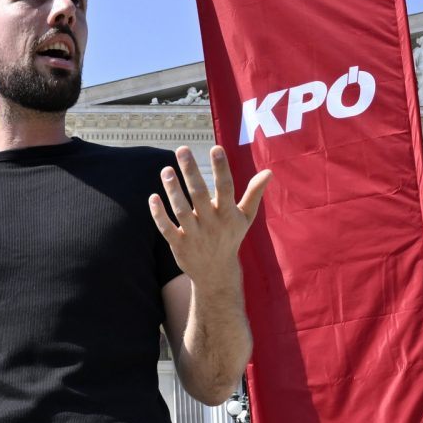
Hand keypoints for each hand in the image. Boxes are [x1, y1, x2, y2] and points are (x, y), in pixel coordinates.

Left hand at [147, 146, 269, 288]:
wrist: (216, 274)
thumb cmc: (230, 238)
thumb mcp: (245, 218)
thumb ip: (254, 193)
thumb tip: (269, 171)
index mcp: (228, 214)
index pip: (226, 188)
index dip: (221, 169)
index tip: (216, 148)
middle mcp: (211, 224)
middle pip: (199, 195)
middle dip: (191, 172)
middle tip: (182, 149)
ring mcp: (194, 235)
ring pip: (181, 211)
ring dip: (173, 191)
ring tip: (166, 170)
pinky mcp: (178, 245)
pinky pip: (167, 228)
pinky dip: (159, 215)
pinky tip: (153, 197)